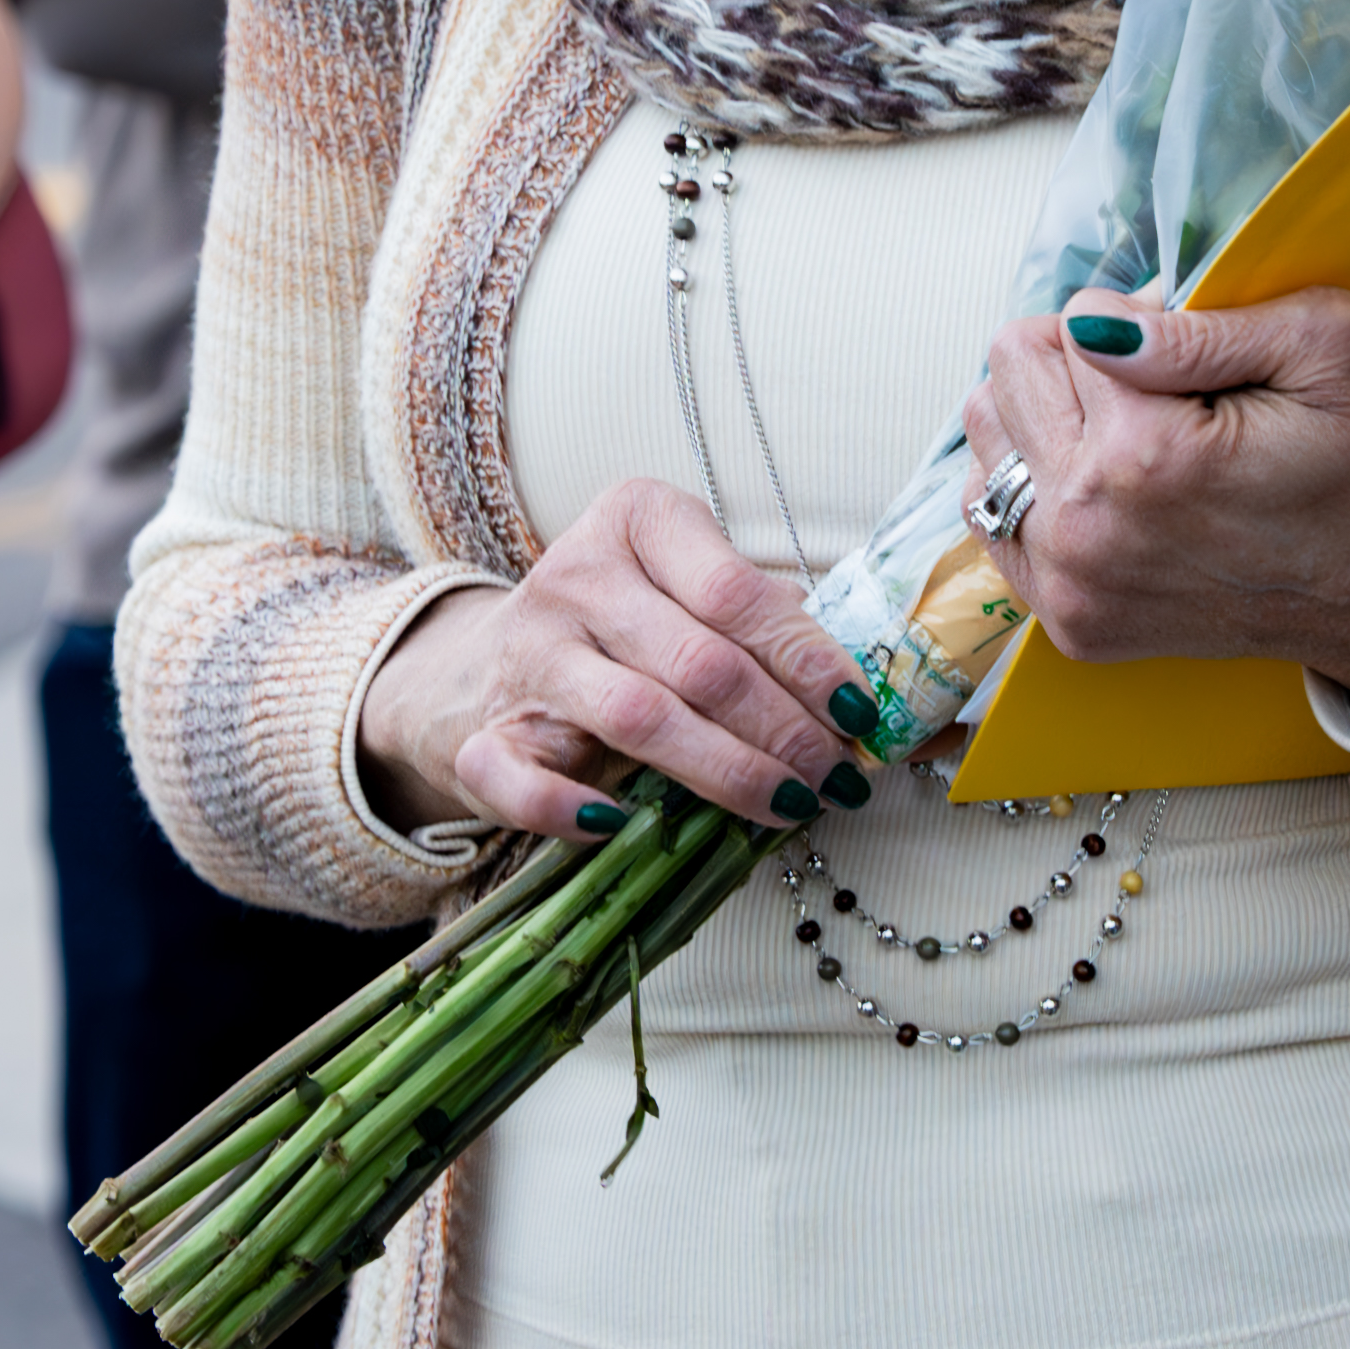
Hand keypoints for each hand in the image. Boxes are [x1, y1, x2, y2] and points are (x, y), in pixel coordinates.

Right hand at [355, 472, 863, 850]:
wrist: (480, 667)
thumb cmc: (622, 629)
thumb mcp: (690, 593)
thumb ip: (768, 623)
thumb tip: (869, 690)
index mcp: (638, 522)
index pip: (735, 590)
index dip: (806, 657)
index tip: (858, 711)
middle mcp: (578, 577)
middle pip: (700, 662)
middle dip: (784, 727)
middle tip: (836, 775)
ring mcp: (528, 656)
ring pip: (638, 717)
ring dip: (726, 771)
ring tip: (789, 804)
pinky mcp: (481, 737)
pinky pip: (524, 782)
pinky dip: (573, 812)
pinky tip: (626, 826)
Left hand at [960, 286, 1349, 722]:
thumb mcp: (1321, 348)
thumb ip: (1198, 323)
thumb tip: (1094, 317)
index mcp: (1144, 452)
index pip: (1070, 324)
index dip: (1135, 321)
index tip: (1190, 355)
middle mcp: (1088, 526)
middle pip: (1011, 371)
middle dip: (1078, 360)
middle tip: (1158, 391)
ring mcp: (1070, 585)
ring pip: (989, 436)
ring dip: (1047, 418)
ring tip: (1127, 435)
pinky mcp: (1068, 621)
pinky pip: (991, 512)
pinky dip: (1036, 482)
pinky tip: (1104, 484)